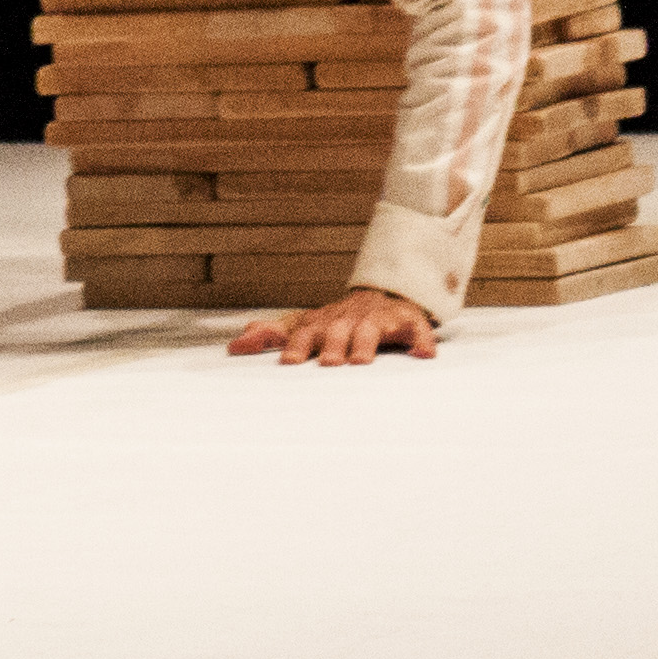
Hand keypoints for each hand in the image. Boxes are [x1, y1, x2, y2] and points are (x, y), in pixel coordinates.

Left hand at [226, 287, 437, 366]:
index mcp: (322, 322)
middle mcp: (348, 319)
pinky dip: (421, 340)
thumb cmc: (337, 320)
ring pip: (372, 329)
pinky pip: (417, 330)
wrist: (383, 295)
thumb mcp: (303, 324)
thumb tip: (235, 346)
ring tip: (362, 361)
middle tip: (328, 364)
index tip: (287, 362)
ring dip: (366, 343)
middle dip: (332, 345)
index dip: (296, 345)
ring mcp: (379, 319)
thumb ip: (271, 334)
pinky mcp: (409, 322)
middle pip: (337, 329)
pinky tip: (422, 355)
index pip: (304, 331)